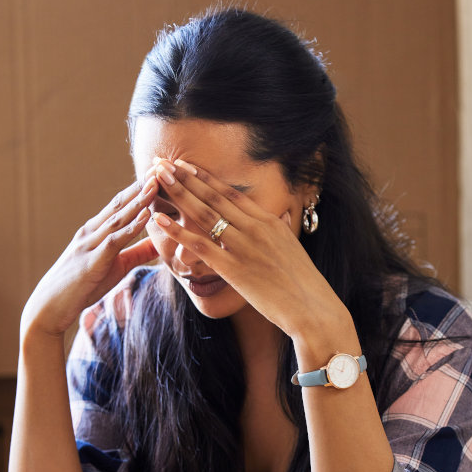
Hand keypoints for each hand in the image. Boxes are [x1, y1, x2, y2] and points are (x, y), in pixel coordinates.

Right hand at [21, 175, 158, 338]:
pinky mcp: (92, 260)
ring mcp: (90, 243)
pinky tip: (146, 215)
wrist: (50, 307)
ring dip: (139, 200)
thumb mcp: (115, 267)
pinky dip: (131, 226)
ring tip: (156, 183)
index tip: (160, 172)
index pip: (121, 203)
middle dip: (142, 184)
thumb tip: (160, 242)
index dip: (141, 187)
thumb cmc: (82, 287)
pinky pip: (114, 240)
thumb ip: (137, 253)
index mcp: (97, 231)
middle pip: (120, 203)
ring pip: (118, 217)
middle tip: (162, 164)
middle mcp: (92, 231)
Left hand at [148, 158, 347, 338]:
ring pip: (204, 214)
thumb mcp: (294, 247)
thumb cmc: (304, 284)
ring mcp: (244, 247)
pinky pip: (201, 245)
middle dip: (186, 178)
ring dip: (179, 193)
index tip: (187, 166)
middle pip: (213, 197)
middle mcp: (255, 228)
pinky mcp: (234, 269)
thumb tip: (285, 210)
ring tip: (158, 178)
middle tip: (162, 162)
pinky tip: (160, 219)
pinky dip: (179, 230)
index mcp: (269, 221)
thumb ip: (283, 226)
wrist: (313, 309)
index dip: (206, 178)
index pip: (231, 194)